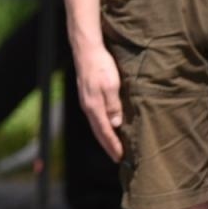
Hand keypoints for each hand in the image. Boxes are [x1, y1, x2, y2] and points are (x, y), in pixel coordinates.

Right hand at [75, 43, 123, 161]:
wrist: (86, 50)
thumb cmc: (101, 65)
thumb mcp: (111, 84)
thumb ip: (113, 105)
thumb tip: (116, 124)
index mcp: (94, 106)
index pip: (105, 131)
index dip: (113, 145)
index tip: (120, 158)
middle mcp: (88, 107)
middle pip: (98, 131)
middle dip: (108, 145)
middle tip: (118, 158)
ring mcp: (86, 101)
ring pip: (96, 124)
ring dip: (105, 137)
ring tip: (114, 146)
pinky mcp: (87, 96)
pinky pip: (95, 117)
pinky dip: (102, 126)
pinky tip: (108, 126)